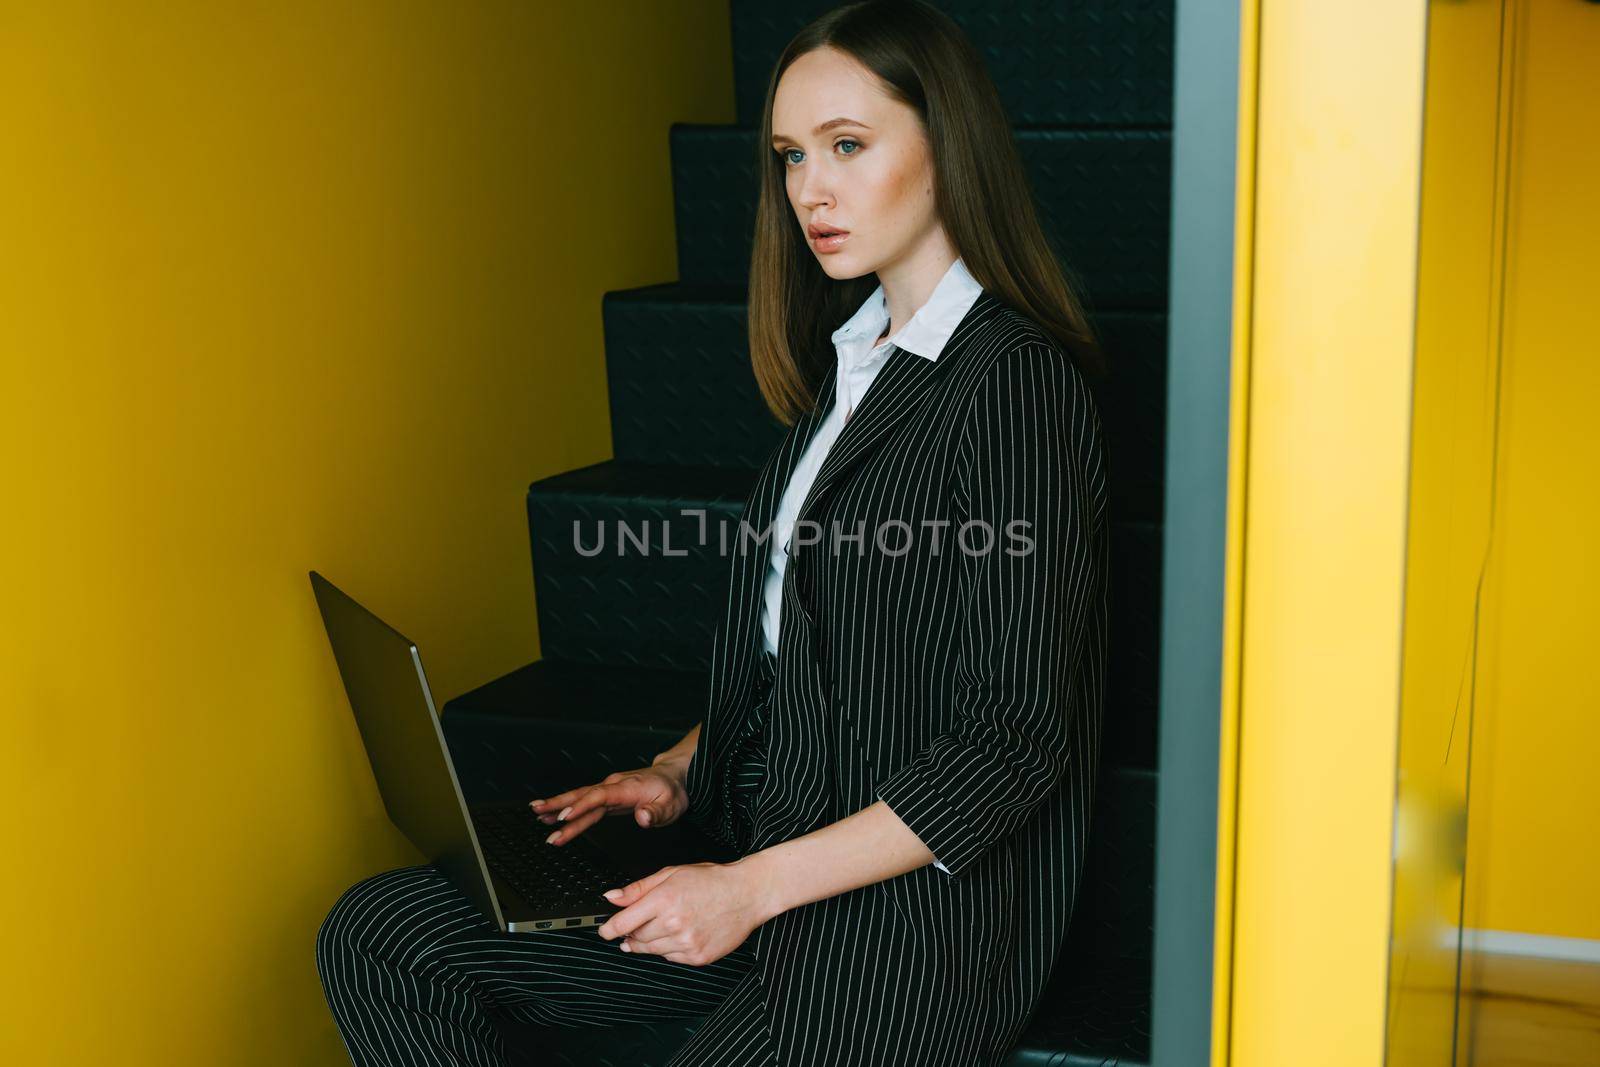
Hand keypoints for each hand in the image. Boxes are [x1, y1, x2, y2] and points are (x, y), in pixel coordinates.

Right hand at [529, 763, 688, 845]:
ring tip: (537, 814)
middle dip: (558, 804)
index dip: (581, 807)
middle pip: (582, 794)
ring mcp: (609, 791)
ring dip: (558, 806)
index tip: (564, 817)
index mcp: (626, 788)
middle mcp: (613, 786)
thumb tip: (643, 818)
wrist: (674, 777)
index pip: (599, 797)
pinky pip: (584, 803)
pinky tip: (554, 817)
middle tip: (538, 812)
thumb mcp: (671, 805)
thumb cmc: (672, 791)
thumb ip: (656, 812)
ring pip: (580, 798)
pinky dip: (568, 809)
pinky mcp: (607, 798)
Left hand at [595, 860, 774, 966]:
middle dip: (632, 932)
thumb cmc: (711, 881)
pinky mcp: (697, 957)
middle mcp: (674, 923)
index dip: (609, 929)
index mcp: (664, 899)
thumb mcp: (671, 874)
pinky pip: (670, 958)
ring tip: (661, 927)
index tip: (604, 932)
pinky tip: (678, 934)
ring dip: (648, 942)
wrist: (746, 894)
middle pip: (635, 938)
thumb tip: (612, 897)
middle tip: (639, 923)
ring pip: (651, 950)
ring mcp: (686, 943)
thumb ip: (638, 888)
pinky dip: (669, 949)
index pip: (623, 923)